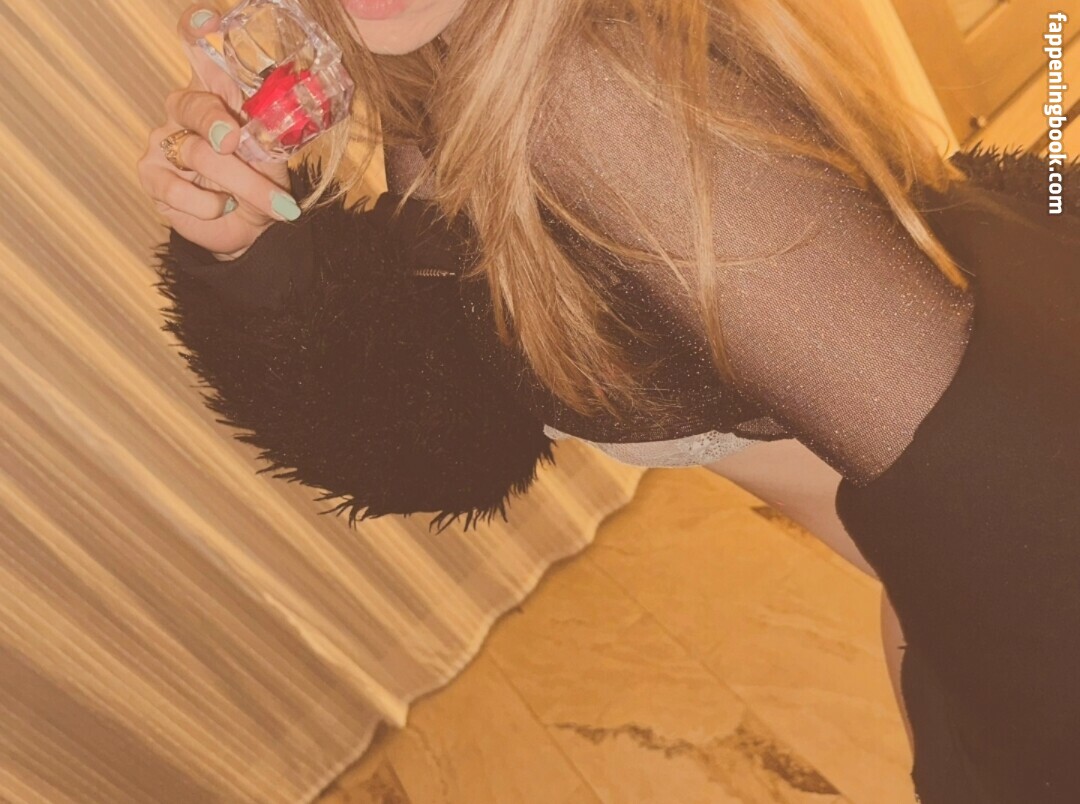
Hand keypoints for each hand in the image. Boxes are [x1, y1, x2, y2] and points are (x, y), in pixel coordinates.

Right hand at [137, 5, 300, 259]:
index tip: (206, 20)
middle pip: (194, 104)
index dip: (198, 32)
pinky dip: (208, 204)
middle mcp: (187, 110)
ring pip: (195, 152)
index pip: (200, 52)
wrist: (244, 228)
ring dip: (242, 183)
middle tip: (234, 142)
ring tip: (275, 205)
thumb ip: (267, 144)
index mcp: (219, 95)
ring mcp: (164, 140)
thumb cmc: (259, 184)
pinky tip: (223, 207)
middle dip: (217, 124)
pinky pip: (176, 187)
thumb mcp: (273, 162)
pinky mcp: (152, 174)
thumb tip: (265, 139)